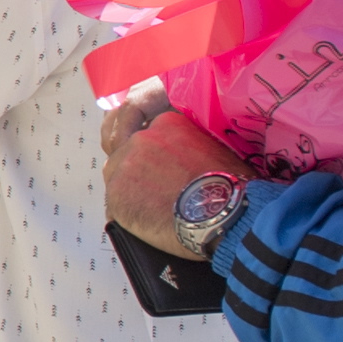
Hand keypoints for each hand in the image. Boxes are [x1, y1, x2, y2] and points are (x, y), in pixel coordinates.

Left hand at [100, 85, 247, 252]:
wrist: (221, 214)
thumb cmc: (228, 187)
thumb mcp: (215, 150)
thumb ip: (192, 145)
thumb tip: (188, 159)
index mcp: (168, 123)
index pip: (149, 134)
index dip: (154, 154)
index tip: (162, 169)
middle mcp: (142, 137)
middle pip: (128, 151)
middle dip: (137, 168)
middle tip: (153, 189)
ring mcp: (125, 163)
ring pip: (117, 173)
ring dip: (129, 187)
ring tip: (150, 206)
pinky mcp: (116, 191)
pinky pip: (114, 200)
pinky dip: (125, 209)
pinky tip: (142, 219)